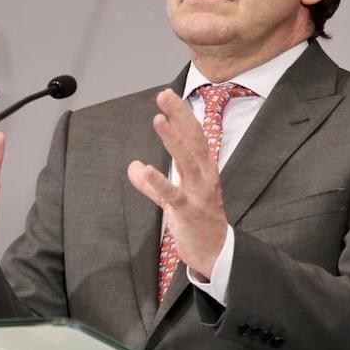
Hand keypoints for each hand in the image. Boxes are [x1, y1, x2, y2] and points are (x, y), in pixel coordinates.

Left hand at [126, 89, 227, 277]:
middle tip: (165, 95)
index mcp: (204, 170)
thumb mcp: (174, 199)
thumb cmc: (199, 222)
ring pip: (186, 161)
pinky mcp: (188, 211)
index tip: (168, 95)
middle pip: (194, 140)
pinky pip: (173, 195)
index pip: (194, 136)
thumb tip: (133, 167)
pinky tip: (146, 170)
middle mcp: (204, 176)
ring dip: (173, 140)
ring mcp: (198, 193)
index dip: (182, 115)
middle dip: (180, 116)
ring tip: (159, 120)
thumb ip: (153, 184)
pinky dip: (159, 182)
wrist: (216, 254)